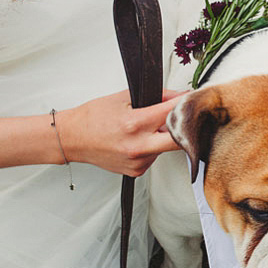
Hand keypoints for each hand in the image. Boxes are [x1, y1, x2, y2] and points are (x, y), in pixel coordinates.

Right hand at [57, 89, 184, 175]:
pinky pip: (154, 157)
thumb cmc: (92, 117)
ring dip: (164, 137)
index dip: (186, 104)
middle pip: (180, 140)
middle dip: (184, 128)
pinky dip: (152, 147)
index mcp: (135, 124)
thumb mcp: (124, 98)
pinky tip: (138, 140)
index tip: (194, 100)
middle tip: (184, 118)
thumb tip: (179, 96)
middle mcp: (138, 146)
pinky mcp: (136, 171)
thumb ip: (156, 96)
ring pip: (166, 148)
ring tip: (147, 128)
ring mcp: (138, 162)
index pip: (173, 113)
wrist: (72, 138)